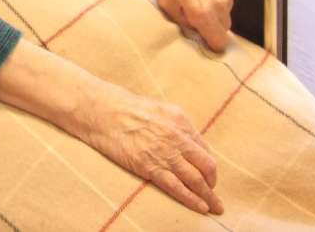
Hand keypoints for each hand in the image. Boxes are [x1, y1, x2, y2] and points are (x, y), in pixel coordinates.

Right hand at [0, 40, 223, 213]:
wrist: (100, 110)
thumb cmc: (123, 107)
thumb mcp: (156, 108)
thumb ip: (173, 125)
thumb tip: (186, 142)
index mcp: (180, 120)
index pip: (203, 148)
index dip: (208, 164)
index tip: (209, 175)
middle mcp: (177, 137)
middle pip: (206, 166)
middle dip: (213, 183)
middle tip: (215, 194)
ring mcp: (164, 153)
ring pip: (195, 180)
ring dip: (208, 196)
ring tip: (214, 207)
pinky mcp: (150, 167)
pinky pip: (177, 188)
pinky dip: (192, 200)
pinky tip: (200, 207)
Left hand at [130, 0, 242, 49]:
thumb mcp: (165, 2)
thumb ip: (183, 22)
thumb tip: (197, 33)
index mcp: (202, 12)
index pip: (219, 42)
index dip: (212, 42)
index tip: (206, 39)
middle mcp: (221, 2)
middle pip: (224, 25)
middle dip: (212, 22)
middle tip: (196, 8)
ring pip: (228, 8)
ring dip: (217, 4)